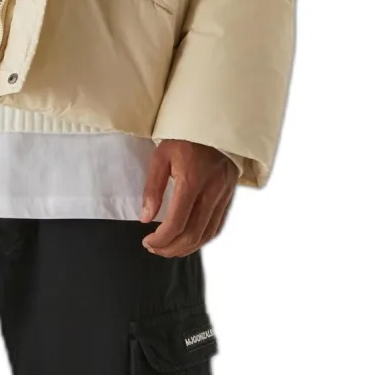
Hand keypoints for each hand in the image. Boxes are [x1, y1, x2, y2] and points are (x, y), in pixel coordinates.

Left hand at [139, 140, 237, 257]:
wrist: (214, 126)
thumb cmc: (183, 139)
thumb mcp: (161, 156)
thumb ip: (153, 187)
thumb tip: (145, 217)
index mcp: (191, 181)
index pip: (177, 222)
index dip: (161, 239)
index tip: (147, 241)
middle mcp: (211, 191)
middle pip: (193, 234)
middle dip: (171, 248)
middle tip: (155, 248)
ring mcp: (223, 195)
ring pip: (207, 235)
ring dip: (187, 248)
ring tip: (169, 248)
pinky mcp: (229, 196)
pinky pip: (217, 226)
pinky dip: (202, 239)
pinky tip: (189, 240)